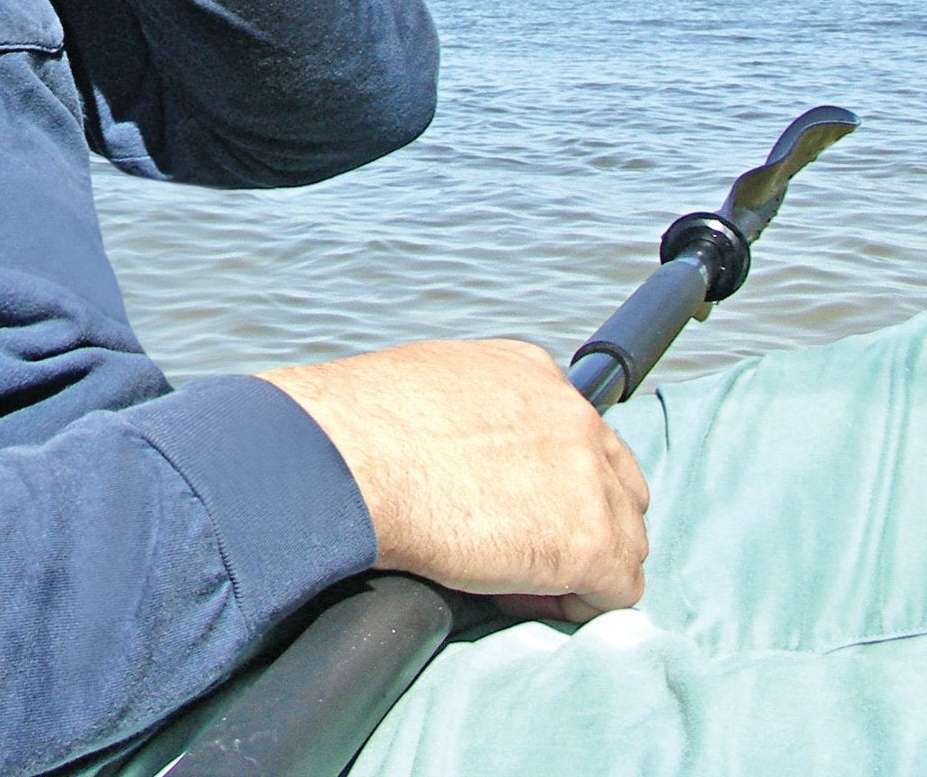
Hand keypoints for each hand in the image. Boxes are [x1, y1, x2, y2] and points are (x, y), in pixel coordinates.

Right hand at [263, 340, 649, 621]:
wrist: (350, 458)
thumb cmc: (361, 425)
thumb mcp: (428, 386)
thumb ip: (471, 410)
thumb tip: (458, 448)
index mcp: (531, 371)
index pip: (575, 433)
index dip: (552, 480)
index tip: (516, 505)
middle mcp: (573, 415)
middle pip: (617, 483)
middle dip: (581, 519)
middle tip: (525, 548)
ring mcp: (588, 477)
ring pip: (626, 539)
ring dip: (582, 566)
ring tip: (517, 580)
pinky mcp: (590, 542)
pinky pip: (617, 591)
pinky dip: (578, 605)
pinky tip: (524, 598)